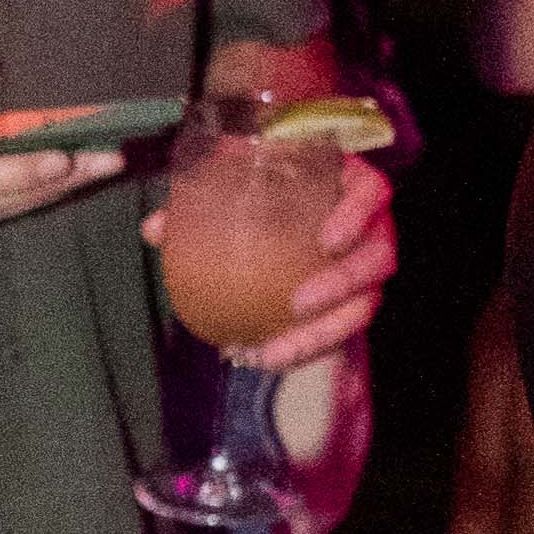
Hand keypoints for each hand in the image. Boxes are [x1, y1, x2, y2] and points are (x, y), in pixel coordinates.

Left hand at [158, 147, 399, 375]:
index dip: (355, 216)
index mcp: (355, 185)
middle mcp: (374, 227)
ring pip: (363, 306)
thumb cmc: (272, 177)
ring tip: (274, 353)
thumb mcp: (240, 173)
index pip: (372, 195)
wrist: (295, 189)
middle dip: (342, 286)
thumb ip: (203, 191)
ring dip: (322, 335)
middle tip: (298, 304)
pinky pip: (339, 329)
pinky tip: (263, 360)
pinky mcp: (357, 299)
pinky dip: (305, 348)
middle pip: (377, 260)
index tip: (327, 241)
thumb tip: (155, 229)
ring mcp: (369, 266)